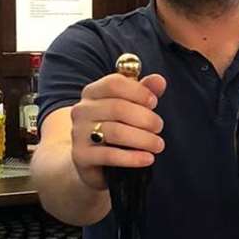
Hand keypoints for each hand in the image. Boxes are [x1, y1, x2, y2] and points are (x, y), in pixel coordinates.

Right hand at [69, 71, 166, 190]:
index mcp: (92, 92)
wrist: (87, 157)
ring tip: (158, 145)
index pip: (114, 84)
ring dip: (143, 139)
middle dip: (145, 118)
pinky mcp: (81, 156)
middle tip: (158, 127)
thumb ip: (143, 91)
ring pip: (116, 132)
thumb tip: (159, 80)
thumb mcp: (128, 105)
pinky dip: (133, 158)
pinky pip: (110, 156)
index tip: (154, 102)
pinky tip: (148, 158)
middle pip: (118, 108)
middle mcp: (82, 110)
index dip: (138, 91)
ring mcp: (79, 133)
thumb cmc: (112, 125)